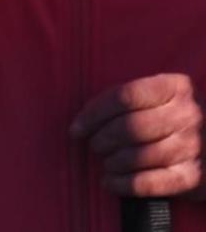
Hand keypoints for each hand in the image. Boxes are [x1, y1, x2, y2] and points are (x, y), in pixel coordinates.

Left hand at [72, 74, 205, 198]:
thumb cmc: (178, 117)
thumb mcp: (162, 96)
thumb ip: (128, 99)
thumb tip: (83, 121)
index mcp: (175, 87)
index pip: (123, 97)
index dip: (93, 114)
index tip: (76, 129)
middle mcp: (188, 115)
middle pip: (128, 127)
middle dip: (101, 140)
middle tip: (95, 147)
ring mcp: (194, 146)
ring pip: (136, 155)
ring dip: (112, 162)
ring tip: (107, 163)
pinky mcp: (195, 176)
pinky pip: (151, 183)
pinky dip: (124, 184)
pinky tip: (110, 182)